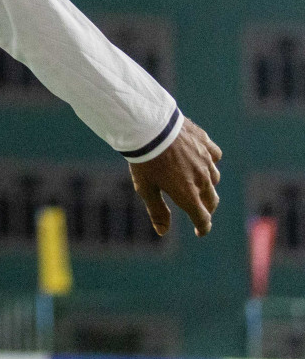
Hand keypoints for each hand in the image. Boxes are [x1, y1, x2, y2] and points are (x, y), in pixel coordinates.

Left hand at [128, 116, 221, 236]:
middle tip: (199, 211)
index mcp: (188, 194)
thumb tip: (163, 232)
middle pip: (211, 200)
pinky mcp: (205, 143)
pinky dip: (210, 161)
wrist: (149, 126)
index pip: (202, 218)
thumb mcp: (146, 188)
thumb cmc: (145, 159)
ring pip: (214, 178)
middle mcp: (202, 179)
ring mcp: (206, 160)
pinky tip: (201, 160)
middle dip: (206, 208)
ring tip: (197, 184)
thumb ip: (157, 210)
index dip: (202, 228)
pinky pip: (215, 156)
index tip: (199, 231)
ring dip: (208, 185)